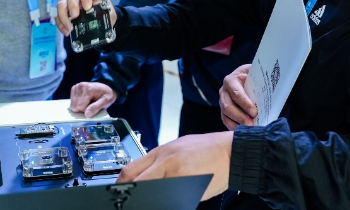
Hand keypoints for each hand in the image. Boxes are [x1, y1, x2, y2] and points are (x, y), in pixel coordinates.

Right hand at [55, 0, 116, 35]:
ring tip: (70, 27)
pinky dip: (61, 25)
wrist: (104, 19)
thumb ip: (103, 15)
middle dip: (72, 6)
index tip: (87, 8)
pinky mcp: (66, 12)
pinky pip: (59, 16)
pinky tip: (67, 32)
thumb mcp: (108, 12)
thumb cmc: (106, 13)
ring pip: (62, 4)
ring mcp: (71, 3)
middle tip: (75, 16)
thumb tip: (96, 24)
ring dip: (63, 16)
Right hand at [69, 82, 117, 117]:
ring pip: (72, 105)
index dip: (87, 110)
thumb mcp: (106, 101)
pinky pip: (72, 102)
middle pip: (75, 106)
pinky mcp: (74, 89)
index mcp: (88, 89)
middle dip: (83, 109)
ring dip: (80, 106)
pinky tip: (84, 100)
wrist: (106, 87)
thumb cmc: (106, 94)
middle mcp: (80, 86)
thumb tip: (86, 115)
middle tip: (91, 104)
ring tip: (88, 101)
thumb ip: (96, 108)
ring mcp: (76, 87)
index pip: (80, 106)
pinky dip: (78, 103)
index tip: (94, 106)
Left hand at [118, 131, 232, 200]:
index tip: (118, 192)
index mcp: (162, 151)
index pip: (130, 170)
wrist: (231, 151)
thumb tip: (145, 174)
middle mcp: (166, 162)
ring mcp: (177, 176)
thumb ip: (161, 161)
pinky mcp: (188, 188)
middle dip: (129, 195)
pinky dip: (168, 201)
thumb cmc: (208, 149)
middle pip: (136, 183)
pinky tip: (173, 198)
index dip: (121, 184)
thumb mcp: (179, 147)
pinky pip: (171, 200)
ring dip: (150, 198)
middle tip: (128, 201)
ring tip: (157, 197)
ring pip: (152, 194)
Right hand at [219, 64, 256, 129]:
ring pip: (226, 115)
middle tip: (252, 124)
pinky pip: (226, 121)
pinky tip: (243, 132)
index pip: (236, 93)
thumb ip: (262, 81)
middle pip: (228, 106)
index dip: (244, 103)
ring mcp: (222, 102)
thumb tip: (275, 91)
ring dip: (237, 124)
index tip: (254, 112)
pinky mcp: (224, 111)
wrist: (248, 78)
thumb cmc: (254, 76)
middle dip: (240, 117)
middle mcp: (224, 91)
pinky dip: (234, 127)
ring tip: (249, 130)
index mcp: (231, 80)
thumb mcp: (257, 74)